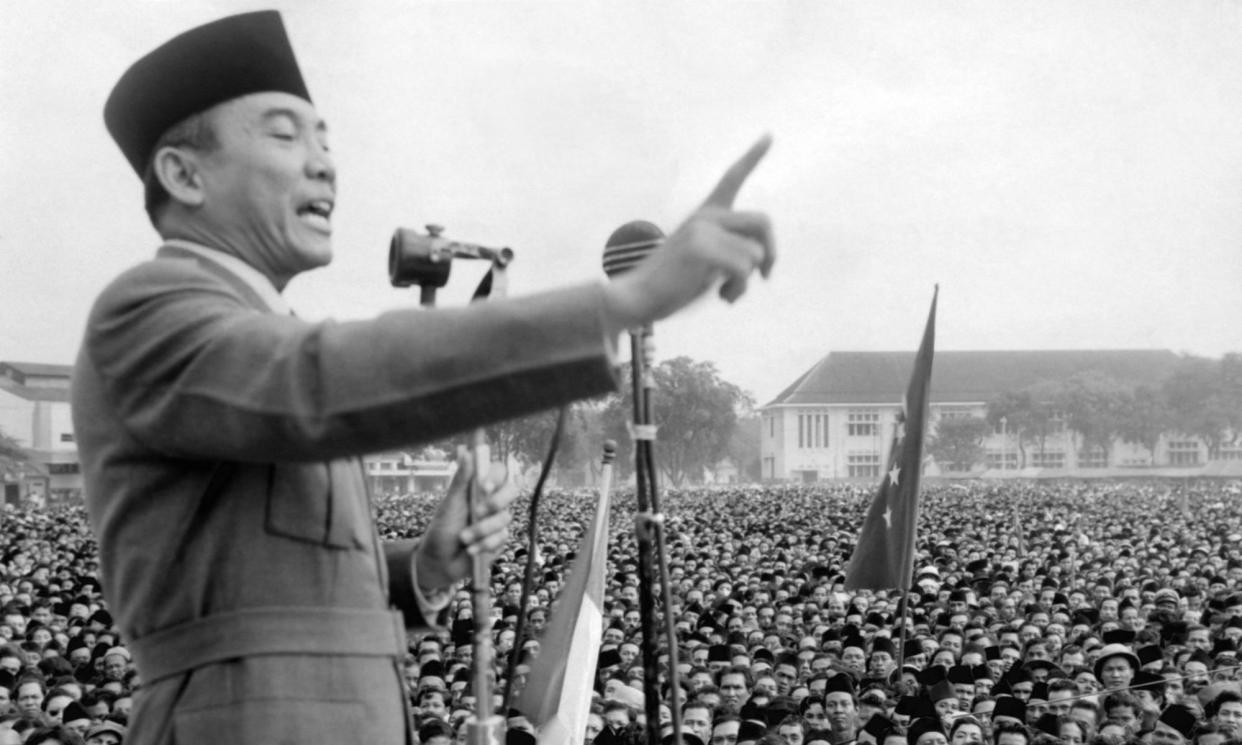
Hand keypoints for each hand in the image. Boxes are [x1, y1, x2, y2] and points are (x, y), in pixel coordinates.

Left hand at [413, 447, 516, 594]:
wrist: (440, 562)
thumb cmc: (442, 530)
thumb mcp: (450, 504)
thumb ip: (461, 480)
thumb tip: (466, 451)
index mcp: (479, 489)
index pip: (499, 472)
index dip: (496, 476)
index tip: (484, 487)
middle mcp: (492, 502)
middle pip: (512, 490)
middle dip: (497, 502)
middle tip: (478, 512)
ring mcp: (498, 521)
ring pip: (504, 517)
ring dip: (481, 530)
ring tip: (463, 539)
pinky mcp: (500, 540)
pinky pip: (501, 537)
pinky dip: (484, 544)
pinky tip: (471, 550)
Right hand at [604, 135, 774, 331]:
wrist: (637, 296)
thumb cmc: (672, 285)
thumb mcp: (706, 264)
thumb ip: (731, 251)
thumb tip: (764, 260)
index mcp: (705, 216)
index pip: (732, 178)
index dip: (753, 156)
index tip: (769, 135)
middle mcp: (706, 216)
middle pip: (763, 222)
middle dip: (771, 252)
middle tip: (765, 276)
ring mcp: (702, 229)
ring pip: (756, 253)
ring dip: (746, 281)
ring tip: (725, 292)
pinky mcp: (700, 247)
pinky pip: (744, 268)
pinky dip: (738, 289)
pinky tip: (721, 297)